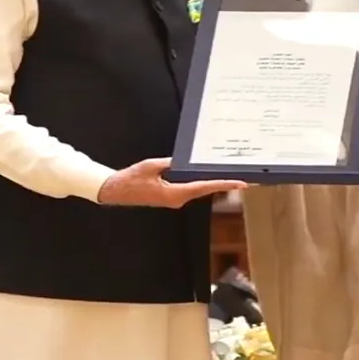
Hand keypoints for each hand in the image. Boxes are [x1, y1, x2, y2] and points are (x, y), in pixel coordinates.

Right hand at [97, 158, 246, 207]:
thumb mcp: (151, 166)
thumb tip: (183, 160)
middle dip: (223, 184)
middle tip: (242, 179)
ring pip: (198, 190)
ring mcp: (174, 199)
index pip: (204, 187)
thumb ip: (169, 163)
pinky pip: (190, 189)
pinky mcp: (171, 196)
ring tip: (230, 176)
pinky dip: (201, 182)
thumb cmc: (131, 179)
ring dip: (212, 183)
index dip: (223, 184)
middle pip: (205, 190)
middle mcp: (177, 199)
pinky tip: (208, 176)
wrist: (116, 190)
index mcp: (174, 194)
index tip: (239, 184)